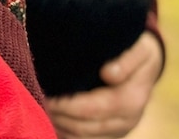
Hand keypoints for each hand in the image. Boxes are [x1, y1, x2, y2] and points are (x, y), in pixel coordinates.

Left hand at [45, 31, 163, 137]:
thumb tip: (109, 74)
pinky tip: (49, 117)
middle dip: (57, 115)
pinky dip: (65, 132)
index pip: (93, 108)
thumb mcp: (139, 48)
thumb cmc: (136, 50)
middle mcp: (127, 120)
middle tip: (33, 100)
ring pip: (82, 137)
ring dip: (58, 125)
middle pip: (84, 126)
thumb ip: (126, 60)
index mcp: (132, 99)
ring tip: (36, 108)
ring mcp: (118, 130)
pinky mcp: (110, 134)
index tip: (44, 93)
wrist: (146, 64)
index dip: (66, 104)